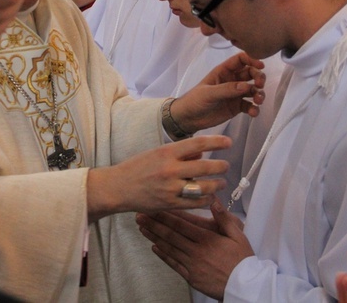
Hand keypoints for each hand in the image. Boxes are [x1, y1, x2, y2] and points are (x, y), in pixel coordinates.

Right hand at [87, 136, 231, 221]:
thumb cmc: (137, 167)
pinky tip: (210, 197)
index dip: (216, 142)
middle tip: (226, 166)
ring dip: (216, 185)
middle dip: (221, 167)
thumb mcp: (157, 153)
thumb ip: (180, 153)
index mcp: (167, 152)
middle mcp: (170, 169)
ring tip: (221, 183)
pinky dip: (206, 200)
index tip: (228, 142)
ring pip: (203, 187)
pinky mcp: (170, 204)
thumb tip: (202, 154)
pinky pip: (194, 203)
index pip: (198, 143)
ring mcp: (170, 188)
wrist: (118, 188)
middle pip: (206, 167)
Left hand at [136, 200, 253, 299]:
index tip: (155, 207)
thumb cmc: (242, 258)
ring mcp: (192, 264)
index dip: (166, 214)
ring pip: (170, 248)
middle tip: (140, 215)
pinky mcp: (191, 276)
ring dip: (154, 237)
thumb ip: (223, 217)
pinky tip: (154, 247)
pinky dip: (163, 255)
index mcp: (207, 238)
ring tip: (142, 228)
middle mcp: (197, 250)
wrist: (245, 285)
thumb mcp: (237, 234)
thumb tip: (213, 200)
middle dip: (154, 224)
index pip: (182, 223)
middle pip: (171, 235)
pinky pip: (174, 264)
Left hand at [171, 52, 265, 133]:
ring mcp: (235, 93)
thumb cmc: (194, 100)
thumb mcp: (209, 93)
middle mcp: (232, 80)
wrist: (189, 118)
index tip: (261, 65)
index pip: (240, 60)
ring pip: (253, 89)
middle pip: (251, 73)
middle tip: (260, 84)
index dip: (252, 59)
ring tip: (258, 100)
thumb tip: (245, 86)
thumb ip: (227, 89)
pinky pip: (250, 105)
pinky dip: (254, 108)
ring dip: (259, 93)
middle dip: (258, 77)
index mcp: (223, 71)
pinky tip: (254, 112)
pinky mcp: (237, 106)